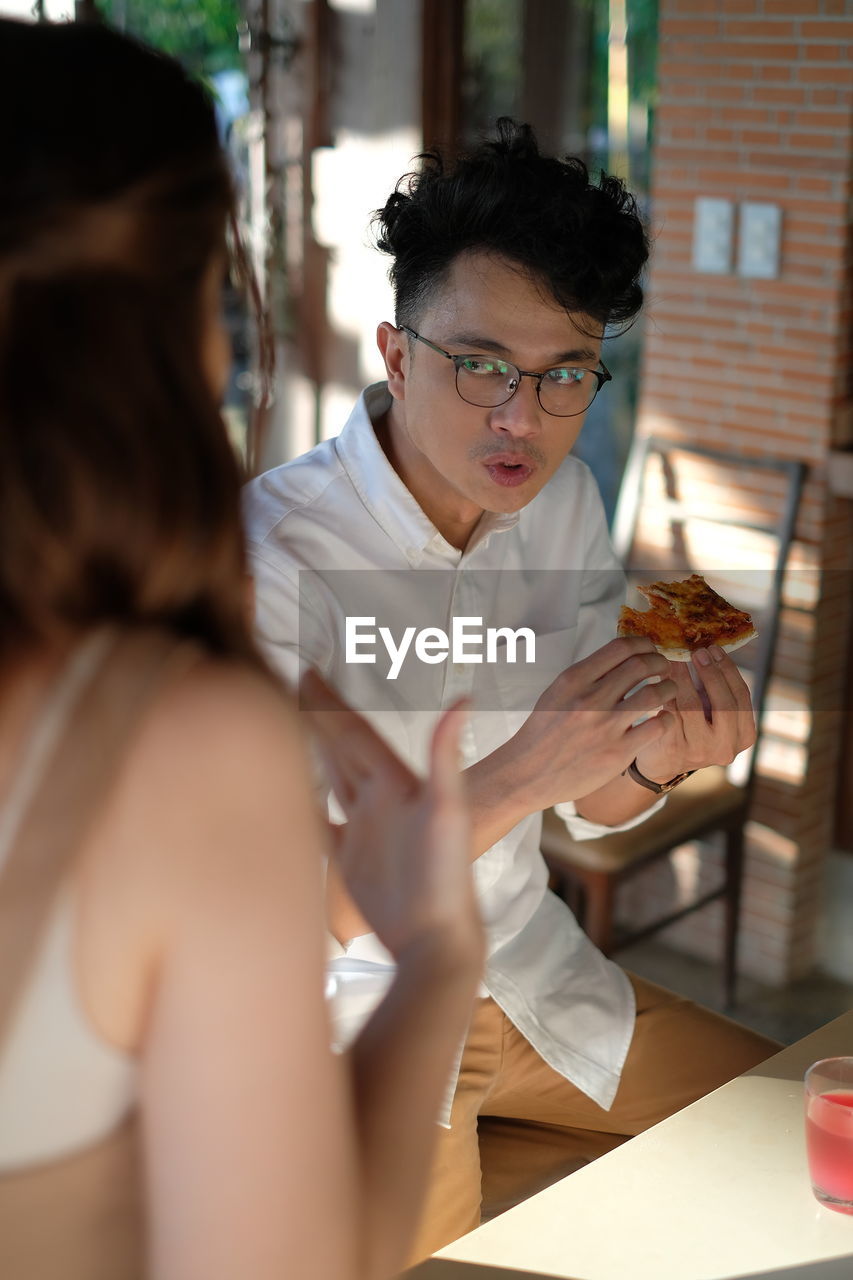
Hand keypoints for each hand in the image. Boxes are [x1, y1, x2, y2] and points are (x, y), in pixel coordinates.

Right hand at [300, 670, 481, 964]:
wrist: (438, 940)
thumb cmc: (446, 876)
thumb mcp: (449, 811)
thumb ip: (446, 756)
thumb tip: (464, 698)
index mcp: (397, 782)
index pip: (356, 734)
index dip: (330, 704)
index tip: (307, 672)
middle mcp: (381, 800)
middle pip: (341, 749)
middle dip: (317, 717)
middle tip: (288, 684)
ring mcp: (366, 829)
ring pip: (332, 778)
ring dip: (311, 751)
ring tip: (285, 726)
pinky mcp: (353, 861)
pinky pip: (321, 825)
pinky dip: (305, 806)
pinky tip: (287, 795)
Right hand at [508, 637, 676, 809]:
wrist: (528, 774)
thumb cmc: (544, 732)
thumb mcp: (557, 693)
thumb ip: (587, 677)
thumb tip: (622, 659)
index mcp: (573, 679)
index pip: (620, 647)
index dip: (643, 644)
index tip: (649, 650)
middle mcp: (590, 698)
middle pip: (641, 664)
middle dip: (660, 662)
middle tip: (663, 668)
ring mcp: (605, 726)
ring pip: (655, 692)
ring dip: (668, 687)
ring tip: (667, 690)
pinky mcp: (618, 752)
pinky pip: (658, 726)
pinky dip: (666, 719)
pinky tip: (662, 720)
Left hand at [633, 645, 755, 781]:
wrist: (661, 760)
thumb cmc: (690, 727)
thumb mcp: (711, 710)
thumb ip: (715, 687)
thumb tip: (707, 647)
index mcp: (744, 735)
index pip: (741, 697)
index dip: (728, 670)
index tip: (714, 648)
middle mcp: (727, 747)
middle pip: (724, 703)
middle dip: (711, 673)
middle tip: (697, 651)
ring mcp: (701, 751)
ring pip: (692, 706)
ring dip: (683, 678)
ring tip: (674, 659)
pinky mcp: (675, 750)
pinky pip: (670, 713)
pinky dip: (665, 692)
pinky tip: (659, 677)